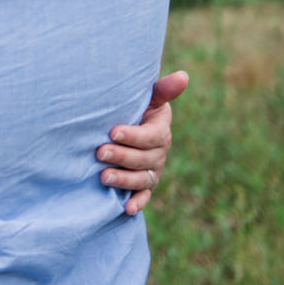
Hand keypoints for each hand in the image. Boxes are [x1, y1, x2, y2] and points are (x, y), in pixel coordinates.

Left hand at [97, 70, 188, 214]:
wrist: (131, 125)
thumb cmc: (138, 108)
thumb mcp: (150, 98)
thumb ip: (163, 90)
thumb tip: (184, 76)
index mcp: (160, 132)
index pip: (149, 137)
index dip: (132, 136)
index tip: (112, 132)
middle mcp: (159, 154)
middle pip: (142, 159)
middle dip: (121, 156)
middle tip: (99, 152)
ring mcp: (152, 171)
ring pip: (141, 179)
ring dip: (123, 180)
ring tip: (103, 177)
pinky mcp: (144, 185)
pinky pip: (143, 196)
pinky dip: (137, 203)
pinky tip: (126, 208)